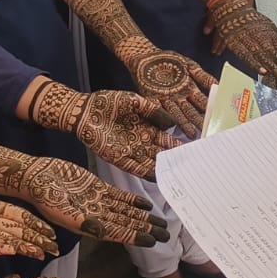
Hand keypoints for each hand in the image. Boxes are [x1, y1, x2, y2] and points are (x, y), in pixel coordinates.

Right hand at [0, 153, 171, 245]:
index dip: (135, 236)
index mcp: (88, 224)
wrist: (34, 177)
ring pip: (126, 211)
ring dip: (143, 217)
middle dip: (146, 229)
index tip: (153, 241)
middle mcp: (96, 216)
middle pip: (126, 224)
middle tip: (167, 234)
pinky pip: (118, 196)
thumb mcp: (60, 209)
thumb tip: (101, 231)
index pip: (118, 232)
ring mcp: (97, 202)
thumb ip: (81, 221)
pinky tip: (147, 204)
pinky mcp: (96, 187)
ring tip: (162, 222)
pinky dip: (132, 201)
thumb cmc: (43, 195)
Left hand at [30, 83, 179, 178]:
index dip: (178, 144)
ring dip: (163, 169)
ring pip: (150, 162)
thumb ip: (152, 110)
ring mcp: (130, 150)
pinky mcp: (118, 158)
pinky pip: (135, 167)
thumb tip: (172, 123)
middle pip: (161, 153)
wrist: (83, 110)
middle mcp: (141, 141)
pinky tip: (158, 177)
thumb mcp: (133, 100)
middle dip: (174, 159)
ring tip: (178, 175)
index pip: (166, 138)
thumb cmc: (107, 102)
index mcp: (146, 127)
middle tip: (191, 166)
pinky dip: (146, 173)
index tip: (193, 149)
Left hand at [116, 39, 214, 137]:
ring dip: (185, 124)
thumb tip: (219, 84)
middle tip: (207, 133)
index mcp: (189, 89)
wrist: (147, 55)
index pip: (202, 103)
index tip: (217, 120)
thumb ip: (202, 75)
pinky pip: (159, 109)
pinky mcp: (152, 100)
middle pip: (191, 111)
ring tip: (192, 135)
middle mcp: (179, 98)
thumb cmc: (170, 60)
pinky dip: (166, 117)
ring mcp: (166, 100)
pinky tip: (172, 126)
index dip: (209, 111)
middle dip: (199, 122)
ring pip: (177, 114)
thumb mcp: (189, 65)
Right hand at [207, 0, 276, 87]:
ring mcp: (252, 44)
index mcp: (274, 39)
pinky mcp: (239, 46)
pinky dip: (255, 64)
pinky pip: (248, 57)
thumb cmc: (252, 20)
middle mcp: (265, 42)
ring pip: (267, 59)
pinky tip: (263, 73)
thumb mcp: (272, 29)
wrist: (233, 10)